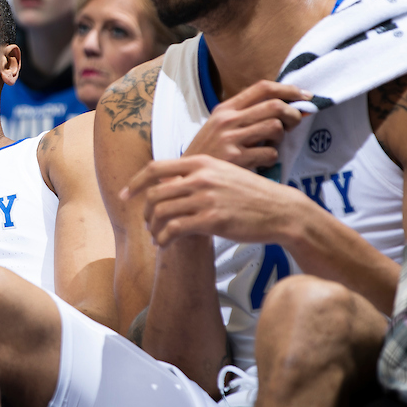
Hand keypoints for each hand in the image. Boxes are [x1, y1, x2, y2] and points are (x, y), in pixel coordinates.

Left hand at [121, 154, 306, 246]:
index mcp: (201, 162)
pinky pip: (175, 230)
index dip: (135, 183)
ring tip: (157, 237)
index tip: (125, 195)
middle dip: (145, 212)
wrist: (281, 210)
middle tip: (148, 225)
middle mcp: (201, 177)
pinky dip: (164, 239)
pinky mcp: (212, 220)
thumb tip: (170, 183)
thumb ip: (197, 174)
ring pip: (161, 213)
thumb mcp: (223, 173)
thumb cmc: (251, 195)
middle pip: (154, 194)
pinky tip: (166, 244)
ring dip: (154, 228)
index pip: (155, 168)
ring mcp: (206, 198)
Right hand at [183, 80, 309, 169]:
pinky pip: (270, 153)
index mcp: (225, 108)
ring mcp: (231, 139)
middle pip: (274, 106)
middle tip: (294, 124)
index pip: (263, 88)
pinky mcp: (236, 159)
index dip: (288, 89)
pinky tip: (260, 163)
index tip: (305, 96)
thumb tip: (285, 107)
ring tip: (270, 146)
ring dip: (280, 138)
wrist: (184, 180)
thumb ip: (245, 116)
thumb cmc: (209, 154)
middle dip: (292, 114)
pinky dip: (271, 159)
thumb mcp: (218, 128)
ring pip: (275, 127)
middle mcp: (227, 120)